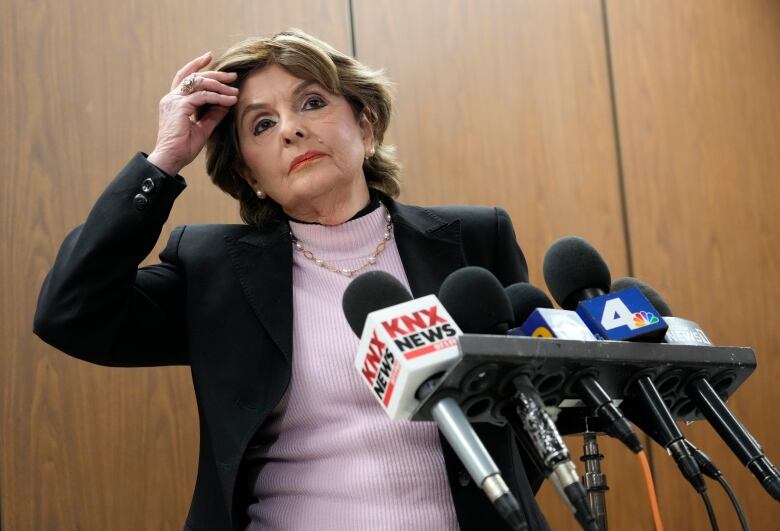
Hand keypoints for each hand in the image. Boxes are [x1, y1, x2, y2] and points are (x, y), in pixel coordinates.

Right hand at [147, 52, 237, 175]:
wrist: (170, 159)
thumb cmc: (183, 147)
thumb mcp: (202, 128)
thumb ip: (213, 115)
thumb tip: (226, 104)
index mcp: (174, 101)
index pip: (184, 77)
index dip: (196, 65)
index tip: (210, 57)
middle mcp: (171, 98)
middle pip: (194, 77)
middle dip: (215, 74)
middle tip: (232, 75)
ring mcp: (174, 101)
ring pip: (200, 83)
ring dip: (220, 86)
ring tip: (234, 91)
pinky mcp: (179, 107)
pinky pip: (203, 97)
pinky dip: (218, 97)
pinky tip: (229, 100)